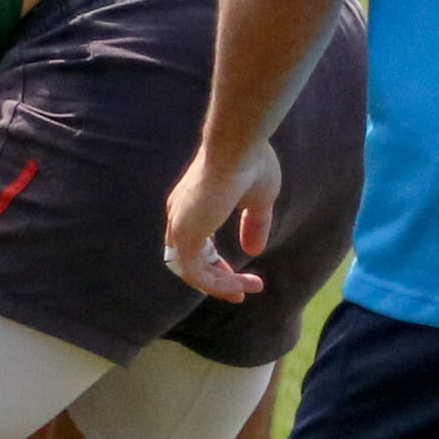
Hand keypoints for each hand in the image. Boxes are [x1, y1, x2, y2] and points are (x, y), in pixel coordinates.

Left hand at [162, 141, 280, 301]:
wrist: (239, 147)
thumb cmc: (251, 164)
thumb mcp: (258, 200)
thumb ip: (254, 225)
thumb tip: (254, 251)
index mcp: (191, 204)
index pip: (195, 243)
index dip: (214, 263)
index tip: (237, 276)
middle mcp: (180, 216)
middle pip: (188, 260)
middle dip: (215, 279)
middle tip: (240, 291)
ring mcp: (180, 226)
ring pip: (192, 271)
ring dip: (220, 286)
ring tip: (247, 291)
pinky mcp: (185, 235)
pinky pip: (196, 274)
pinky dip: (218, 285)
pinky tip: (242, 287)